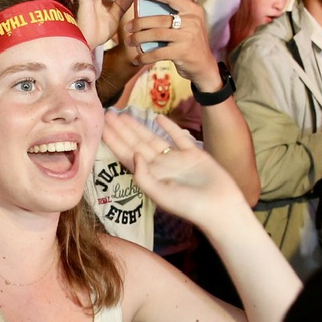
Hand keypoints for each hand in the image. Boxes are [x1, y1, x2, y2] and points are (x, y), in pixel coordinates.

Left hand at [102, 110, 249, 226]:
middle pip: (136, 144)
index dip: (114, 141)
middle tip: (107, 114)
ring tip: (124, 114)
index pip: (126, 155)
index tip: (101, 127)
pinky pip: (177, 137)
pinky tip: (156, 118)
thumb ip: (143, 176)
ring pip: (153, 138)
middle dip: (121, 130)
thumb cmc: (189, 206)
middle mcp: (160, 166)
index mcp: (150, 176)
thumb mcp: (160, 195)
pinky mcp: (193, 154)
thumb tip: (134, 154)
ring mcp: (176, 159)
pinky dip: (168, 127)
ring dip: (138, 126)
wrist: (220, 207)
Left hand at [115, 0, 217, 86]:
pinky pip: (158, 52)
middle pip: (159, 19)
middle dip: (139, 23)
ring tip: (129, 41)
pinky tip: (137, 59)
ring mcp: (188, 36)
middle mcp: (192, 21)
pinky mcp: (182, 52)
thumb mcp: (189, 25)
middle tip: (127, 26)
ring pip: (156, 34)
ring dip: (138, 38)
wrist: (204, 66)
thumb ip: (175, 16)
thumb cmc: (190, 43)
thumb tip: (147, 8)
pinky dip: (145, 56)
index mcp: (193, 10)